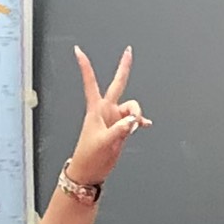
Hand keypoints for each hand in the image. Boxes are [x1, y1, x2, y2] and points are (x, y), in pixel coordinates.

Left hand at [63, 45, 149, 189]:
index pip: (91, 83)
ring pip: (132, 107)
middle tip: (128, 51)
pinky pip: (135, 120)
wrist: (89, 171)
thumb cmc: (89, 156)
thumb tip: (133, 120)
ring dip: (137, 114)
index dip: (85, 66)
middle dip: (124, 68)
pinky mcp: (121, 129)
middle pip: (118, 85)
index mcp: (96, 110)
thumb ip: (120, 130)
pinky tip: (145, 125)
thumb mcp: (104, 142)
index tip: (78, 51)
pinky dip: (141, 122)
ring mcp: (115, 119)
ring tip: (136, 126)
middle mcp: (106, 111)